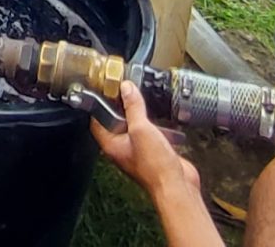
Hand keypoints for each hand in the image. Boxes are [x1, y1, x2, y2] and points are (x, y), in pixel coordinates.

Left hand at [93, 81, 197, 195]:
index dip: (99, 104)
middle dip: (121, 106)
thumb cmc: (155, 166)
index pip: (97, 121)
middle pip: (116, 121)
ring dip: (139, 114)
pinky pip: (150, 133)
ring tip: (141, 98)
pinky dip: (154, 124)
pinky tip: (160, 116)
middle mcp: (122, 148)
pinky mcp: (153, 151)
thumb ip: (133, 108)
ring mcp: (138, 150)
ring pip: (134, 127)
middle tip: (125, 90)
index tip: (105, 90)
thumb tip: (126, 89)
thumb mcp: (141, 129)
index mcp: (112, 144)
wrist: (177, 185)